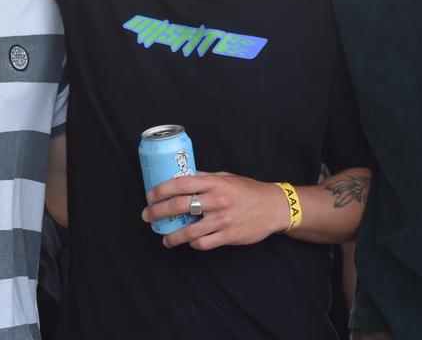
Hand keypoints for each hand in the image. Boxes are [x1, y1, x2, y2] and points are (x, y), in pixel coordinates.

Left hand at [141, 172, 289, 250]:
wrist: (274, 207)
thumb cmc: (249, 191)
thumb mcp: (227, 177)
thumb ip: (205, 178)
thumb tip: (182, 178)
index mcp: (215, 182)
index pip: (181, 184)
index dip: (162, 189)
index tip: (150, 195)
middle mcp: (217, 200)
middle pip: (179, 206)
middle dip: (158, 212)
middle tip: (148, 216)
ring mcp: (222, 219)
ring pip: (189, 230)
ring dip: (172, 236)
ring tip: (165, 238)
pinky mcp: (228, 236)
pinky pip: (203, 243)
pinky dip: (193, 244)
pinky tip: (190, 242)